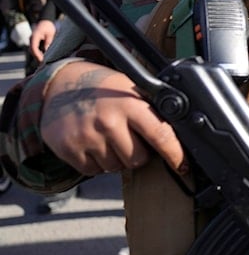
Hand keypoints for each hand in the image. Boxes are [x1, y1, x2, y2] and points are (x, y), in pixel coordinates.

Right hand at [29, 19, 56, 61]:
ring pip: (34, 51)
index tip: (42, 61)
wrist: (45, 21)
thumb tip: (47, 51)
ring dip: (38, 57)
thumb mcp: (50, 34)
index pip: (34, 48)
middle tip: (44, 65)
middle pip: (33, 51)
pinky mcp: (34, 43)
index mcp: (34, 37)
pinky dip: (39, 54)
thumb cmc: (48, 27)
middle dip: (38, 58)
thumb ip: (48, 42)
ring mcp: (32, 41)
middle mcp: (31, 40)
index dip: (37, 55)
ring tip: (44, 64)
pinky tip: (44, 59)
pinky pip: (36, 50)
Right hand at [40, 61, 184, 175]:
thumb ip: (153, 109)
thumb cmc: (105, 87)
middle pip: (138, 159)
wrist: (61, 83)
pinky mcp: (68, 149)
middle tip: (130, 137)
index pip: (160, 135)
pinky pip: (93, 171)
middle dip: (139, 153)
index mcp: (130, 104)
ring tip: (109, 136)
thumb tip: (181, 132)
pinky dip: (96, 162)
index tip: (182, 166)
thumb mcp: (132, 89)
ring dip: (116, 158)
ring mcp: (87, 137)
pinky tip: (93, 142)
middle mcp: (109, 121)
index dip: (175, 154)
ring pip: (116, 167)